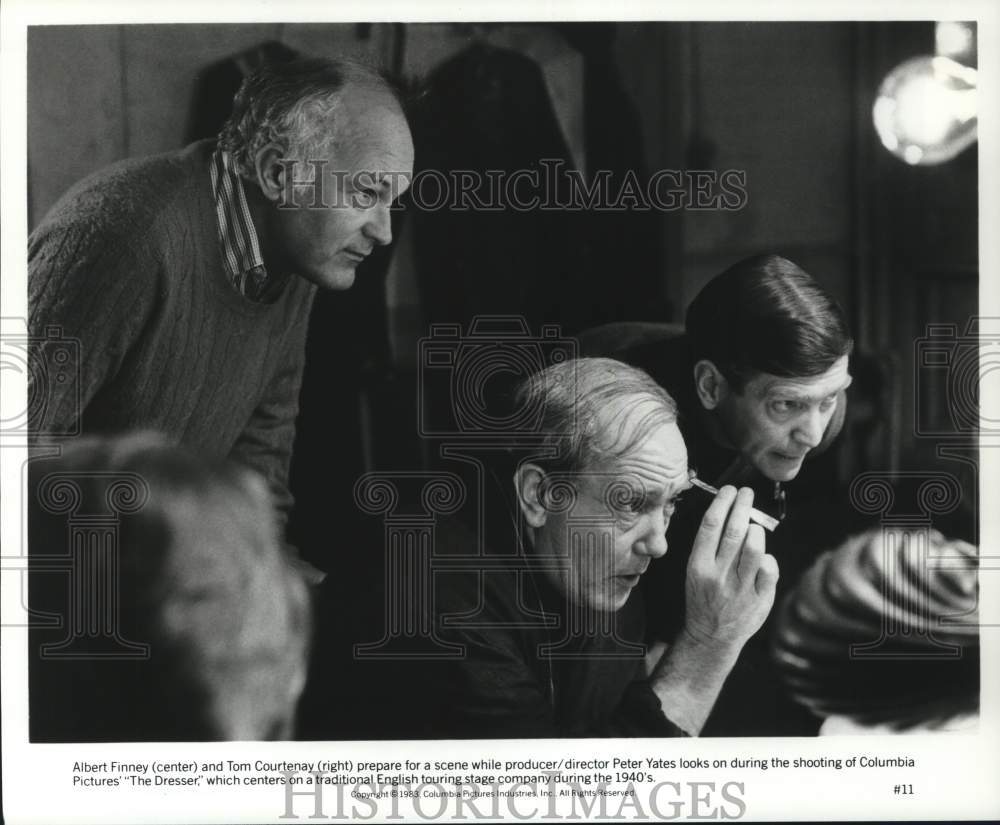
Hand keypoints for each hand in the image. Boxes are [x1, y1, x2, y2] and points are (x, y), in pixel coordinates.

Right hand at [682, 486, 778, 650]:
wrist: (711, 636)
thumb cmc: (704, 596)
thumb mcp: (695, 571)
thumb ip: (711, 546)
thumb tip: (732, 514)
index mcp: (698, 565)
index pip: (711, 525)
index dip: (722, 503)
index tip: (730, 490)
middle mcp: (718, 575)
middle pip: (734, 531)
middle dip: (743, 506)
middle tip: (747, 493)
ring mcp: (740, 588)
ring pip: (755, 548)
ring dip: (757, 531)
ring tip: (755, 527)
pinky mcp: (759, 600)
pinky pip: (770, 569)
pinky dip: (768, 558)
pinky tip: (762, 558)